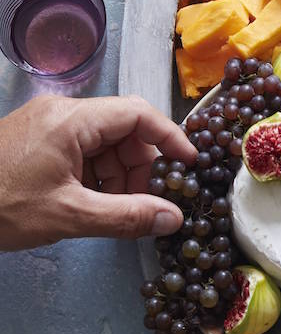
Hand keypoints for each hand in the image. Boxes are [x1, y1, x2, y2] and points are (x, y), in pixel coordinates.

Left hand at [0, 95, 195, 249]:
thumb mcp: (69, 216)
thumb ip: (127, 216)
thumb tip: (174, 219)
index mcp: (71, 119)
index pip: (139, 114)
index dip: (171, 138)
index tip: (190, 166)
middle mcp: (61, 114)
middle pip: (124, 131)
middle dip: (142, 169)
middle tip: (147, 205)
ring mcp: (47, 127)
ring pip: (104, 145)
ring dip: (119, 178)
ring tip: (115, 212)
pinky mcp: (37, 144)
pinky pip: (82, 154)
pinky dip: (97, 179)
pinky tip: (92, 207)